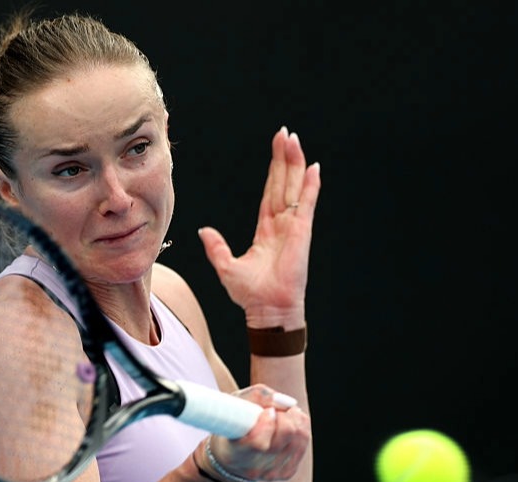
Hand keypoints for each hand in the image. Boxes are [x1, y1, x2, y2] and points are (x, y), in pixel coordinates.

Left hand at [198, 127, 320, 326]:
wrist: (267, 309)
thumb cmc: (251, 294)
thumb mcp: (227, 267)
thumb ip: (216, 247)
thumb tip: (204, 230)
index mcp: (267, 229)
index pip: (271, 192)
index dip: (274, 170)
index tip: (277, 148)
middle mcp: (282, 224)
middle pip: (284, 183)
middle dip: (285, 158)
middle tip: (286, 134)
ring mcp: (293, 227)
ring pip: (295, 188)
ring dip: (296, 164)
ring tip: (295, 141)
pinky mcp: (301, 233)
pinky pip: (307, 204)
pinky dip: (311, 186)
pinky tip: (314, 168)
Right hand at [200, 384, 310, 481]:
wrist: (231, 459)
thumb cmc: (232, 425)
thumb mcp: (235, 404)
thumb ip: (258, 396)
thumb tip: (287, 402)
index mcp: (235, 454)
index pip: (258, 443)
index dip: (267, 422)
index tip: (267, 411)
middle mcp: (255, 468)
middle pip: (287, 434)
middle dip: (284, 415)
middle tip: (273, 410)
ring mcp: (273, 473)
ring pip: (300, 436)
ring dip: (293, 419)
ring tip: (280, 415)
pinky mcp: (287, 472)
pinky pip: (304, 441)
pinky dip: (300, 427)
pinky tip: (287, 424)